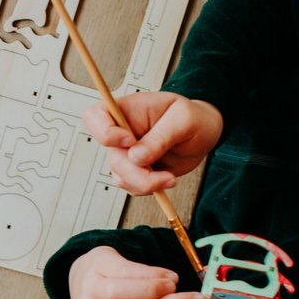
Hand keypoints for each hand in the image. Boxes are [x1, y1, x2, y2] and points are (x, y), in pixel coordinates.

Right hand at [84, 92, 222, 195]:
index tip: (130, 141)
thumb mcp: (183, 120)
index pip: (95, 116)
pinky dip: (148, 188)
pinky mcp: (134, 169)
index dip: (105, 133)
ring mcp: (126, 153)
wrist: (203, 135)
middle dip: (137, 173)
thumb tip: (136, 157)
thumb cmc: (193, 118)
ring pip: (120, 176)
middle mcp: (122, 132)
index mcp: (128, 110)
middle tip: (162, 175)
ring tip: (169, 177)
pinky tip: (165, 179)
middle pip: (112, 157)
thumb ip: (160, 137)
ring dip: (145, 183)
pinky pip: (131, 185)